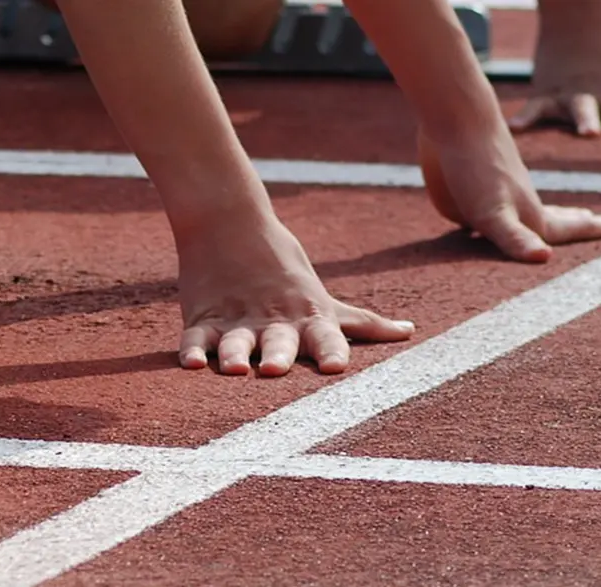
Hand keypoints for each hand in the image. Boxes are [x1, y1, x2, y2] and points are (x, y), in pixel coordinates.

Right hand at [175, 220, 414, 376]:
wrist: (231, 223)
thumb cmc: (285, 269)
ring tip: (234, 368)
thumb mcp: (326, 299)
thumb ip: (364, 324)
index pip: (325, 336)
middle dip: (278, 355)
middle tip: (275, 369)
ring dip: (235, 355)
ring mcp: (237, 321)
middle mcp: (273, 322)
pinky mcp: (203, 318)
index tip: (337, 369)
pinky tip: (191, 364)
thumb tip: (409, 332)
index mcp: (307, 318)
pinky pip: (196, 337)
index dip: (332, 352)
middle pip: (278, 342)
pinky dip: (192, 350)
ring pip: (236, 341)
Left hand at [421, 132, 600, 260]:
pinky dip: (509, 209)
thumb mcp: (493, 213)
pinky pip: (500, 202)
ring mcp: (500, 192)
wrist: (456, 116)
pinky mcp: (476, 182)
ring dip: (552, 216)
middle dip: (579, 225)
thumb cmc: (476, 169)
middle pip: (557, 219)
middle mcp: (520, 205)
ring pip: (533, 210)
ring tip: (566, 215)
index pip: (572, 229)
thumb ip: (516, 238)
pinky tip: (499, 210)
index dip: (599, 230)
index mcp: (531, 217)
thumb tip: (544, 257)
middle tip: (598, 222)